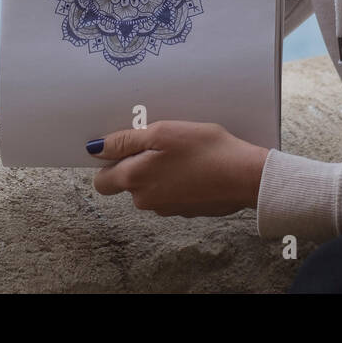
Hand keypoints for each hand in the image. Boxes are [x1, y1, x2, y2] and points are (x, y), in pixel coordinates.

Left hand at [88, 120, 268, 217]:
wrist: (245, 176)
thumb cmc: (205, 150)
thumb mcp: (162, 132)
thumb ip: (124, 141)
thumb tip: (96, 149)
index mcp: (135, 180)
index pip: (102, 181)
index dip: (108, 162)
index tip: (123, 145)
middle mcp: (146, 200)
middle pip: (128, 182)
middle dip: (137, 163)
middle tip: (159, 141)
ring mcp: (167, 209)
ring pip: (151, 187)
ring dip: (159, 170)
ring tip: (182, 150)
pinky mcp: (187, 210)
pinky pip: (171, 192)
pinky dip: (178, 179)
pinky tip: (195, 164)